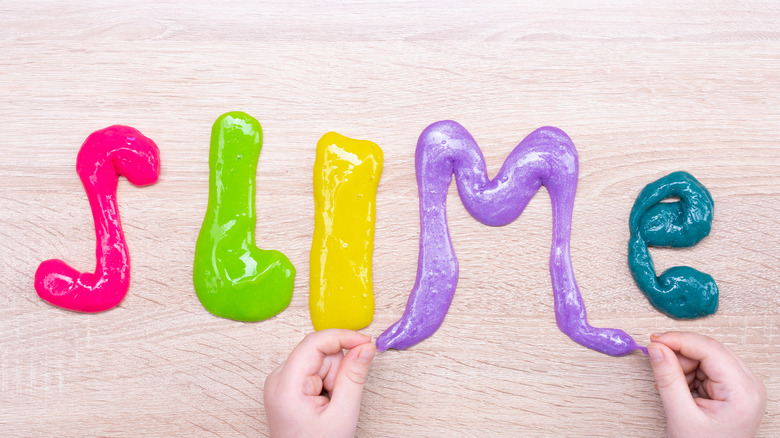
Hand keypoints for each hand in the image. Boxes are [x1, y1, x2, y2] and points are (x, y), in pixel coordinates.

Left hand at [264, 329, 376, 437]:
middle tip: (338, 399)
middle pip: (319, 352)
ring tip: (329, 406)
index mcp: (285, 385)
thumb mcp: (343, 414)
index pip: (315, 342)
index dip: (344, 337)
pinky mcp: (287, 386)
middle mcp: (277, 379)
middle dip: (337, 371)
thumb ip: (354, 376)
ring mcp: (280, 382)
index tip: (367, 343)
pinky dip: (326, 385)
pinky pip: (315, 372)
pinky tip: (323, 404)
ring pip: (320, 361)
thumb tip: (365, 347)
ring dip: (333, 380)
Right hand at [647, 331, 765, 437]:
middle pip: (710, 350)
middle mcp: (749, 385)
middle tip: (660, 367)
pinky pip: (709, 368)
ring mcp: (744, 387)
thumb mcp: (681, 416)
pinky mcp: (735, 390)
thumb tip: (657, 348)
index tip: (654, 341)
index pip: (709, 349)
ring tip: (673, 388)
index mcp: (742, 392)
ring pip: (708, 357)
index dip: (679, 340)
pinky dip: (690, 374)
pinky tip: (682, 390)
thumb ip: (668, 378)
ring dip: (685, 366)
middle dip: (681, 355)